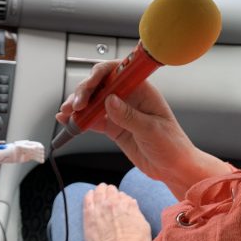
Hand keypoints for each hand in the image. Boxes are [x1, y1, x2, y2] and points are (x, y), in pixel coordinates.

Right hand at [57, 60, 229, 196]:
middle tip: (75, 105)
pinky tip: (69, 121)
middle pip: (101, 85)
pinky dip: (80, 120)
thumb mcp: (152, 130)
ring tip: (66, 114)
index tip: (90, 86)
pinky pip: (93, 120)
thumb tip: (110, 101)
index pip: (118, 72)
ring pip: (93, 102)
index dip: (101, 74)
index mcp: (142, 89)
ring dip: (77, 106)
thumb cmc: (172, 145)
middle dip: (84, 92)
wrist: (174, 168)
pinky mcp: (113, 127)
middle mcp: (129, 97)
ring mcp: (119, 111)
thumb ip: (129, 116)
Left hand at [83, 184, 150, 240]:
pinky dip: (89, 195)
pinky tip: (90, 194)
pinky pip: (87, 200)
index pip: (123, 195)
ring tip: (100, 190)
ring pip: (98, 192)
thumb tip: (132, 203)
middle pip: (110, 191)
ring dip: (100, 190)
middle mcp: (113, 204)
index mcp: (127, 205)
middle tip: (110, 193)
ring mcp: (99, 209)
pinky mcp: (89, 217)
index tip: (121, 202)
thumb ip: (136, 212)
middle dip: (111, 191)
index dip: (122, 198)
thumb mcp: (143, 225)